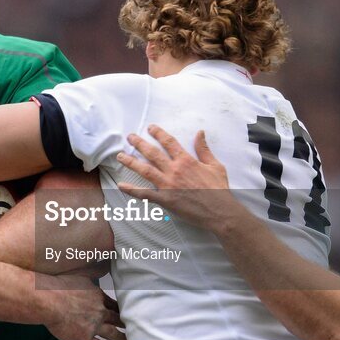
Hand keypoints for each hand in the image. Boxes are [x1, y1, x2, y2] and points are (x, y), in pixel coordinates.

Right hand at [37, 274, 126, 339]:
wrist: (49, 300)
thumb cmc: (60, 286)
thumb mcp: (81, 275)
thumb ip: (92, 275)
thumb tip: (100, 265)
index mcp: (98, 297)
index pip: (114, 305)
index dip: (122, 309)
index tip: (130, 312)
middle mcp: (100, 312)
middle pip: (117, 319)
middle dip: (127, 323)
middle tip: (137, 327)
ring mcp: (93, 326)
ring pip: (113, 334)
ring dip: (123, 339)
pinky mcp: (85, 339)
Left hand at [116, 125, 240, 231]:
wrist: (219, 211)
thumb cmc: (219, 189)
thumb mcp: (215, 165)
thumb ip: (204, 149)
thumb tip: (200, 133)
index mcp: (186, 160)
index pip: (169, 142)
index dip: (158, 133)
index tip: (150, 128)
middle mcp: (174, 170)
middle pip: (152, 153)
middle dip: (139, 143)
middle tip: (129, 137)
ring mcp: (168, 185)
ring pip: (145, 170)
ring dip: (131, 162)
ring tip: (120, 156)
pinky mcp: (165, 199)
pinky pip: (145, 194)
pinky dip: (132, 190)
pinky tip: (121, 185)